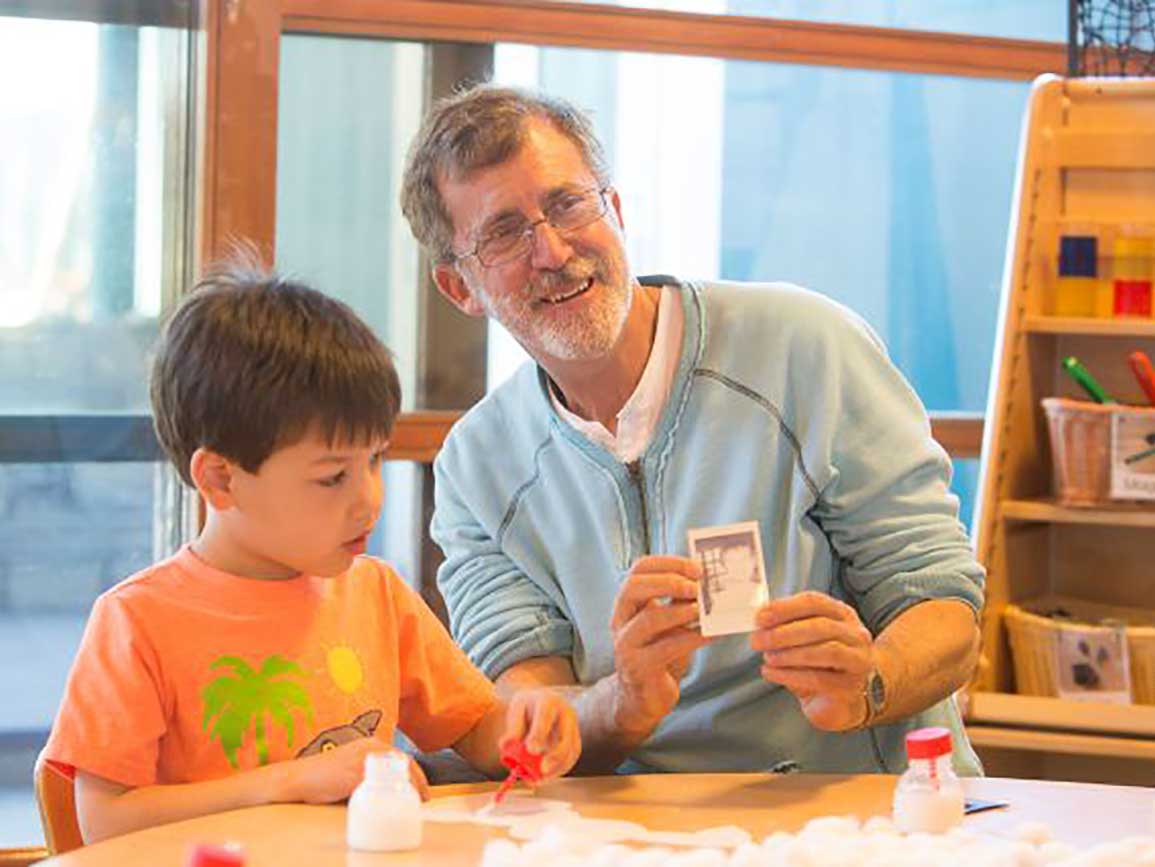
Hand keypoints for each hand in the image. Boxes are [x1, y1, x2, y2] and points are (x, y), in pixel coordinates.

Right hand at [287, 738, 429, 803]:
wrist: (297, 778)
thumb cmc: (322, 777)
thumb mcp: (350, 767)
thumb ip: (367, 771)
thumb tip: (386, 788)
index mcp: (369, 743)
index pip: (401, 756)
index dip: (415, 773)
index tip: (421, 789)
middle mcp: (369, 746)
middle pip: (404, 762)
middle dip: (417, 780)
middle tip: (423, 798)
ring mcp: (362, 759)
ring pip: (396, 771)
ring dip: (410, 786)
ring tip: (415, 801)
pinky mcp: (354, 773)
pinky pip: (381, 783)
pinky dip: (392, 792)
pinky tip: (396, 801)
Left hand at [500, 689, 581, 779]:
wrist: (539, 703)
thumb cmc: (525, 708)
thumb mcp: (515, 711)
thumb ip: (512, 728)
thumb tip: (506, 745)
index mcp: (548, 701)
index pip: (545, 716)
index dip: (539, 733)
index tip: (530, 749)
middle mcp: (565, 713)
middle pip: (566, 736)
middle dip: (555, 755)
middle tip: (542, 770)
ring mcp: (573, 727)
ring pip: (571, 750)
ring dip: (557, 768)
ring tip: (539, 779)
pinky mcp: (575, 740)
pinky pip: (571, 758)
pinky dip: (559, 770)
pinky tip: (545, 777)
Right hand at [609, 556, 710, 734]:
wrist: (644, 696)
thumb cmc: (659, 652)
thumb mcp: (667, 621)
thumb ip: (679, 600)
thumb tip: (708, 578)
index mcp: (628, 602)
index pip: (639, 569)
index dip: (668, 563)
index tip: (696, 567)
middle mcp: (621, 620)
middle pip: (634, 588)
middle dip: (668, 582)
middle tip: (697, 587)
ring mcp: (626, 645)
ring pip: (649, 619)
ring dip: (681, 611)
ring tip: (704, 610)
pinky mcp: (639, 668)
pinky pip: (666, 648)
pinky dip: (693, 638)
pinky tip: (712, 635)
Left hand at [751, 591, 873, 731]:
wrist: (836, 701)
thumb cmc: (816, 664)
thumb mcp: (801, 640)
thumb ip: (785, 626)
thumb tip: (760, 621)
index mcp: (841, 614)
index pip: (815, 602)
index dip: (785, 608)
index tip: (760, 617)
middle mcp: (855, 635)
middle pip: (821, 626)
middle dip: (784, 633)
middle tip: (758, 640)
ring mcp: (858, 661)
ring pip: (827, 651)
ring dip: (790, 654)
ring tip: (768, 658)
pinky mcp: (851, 687)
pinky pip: (820, 679)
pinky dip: (791, 675)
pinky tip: (772, 673)